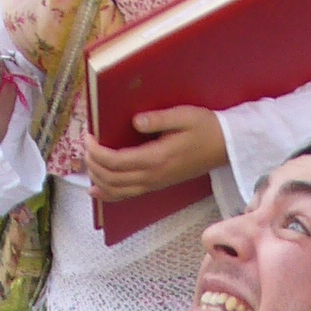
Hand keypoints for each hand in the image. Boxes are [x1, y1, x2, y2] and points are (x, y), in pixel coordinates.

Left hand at [85, 107, 227, 203]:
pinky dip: (108, 194)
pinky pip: (127, 195)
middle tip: (86, 145)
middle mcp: (152, 176)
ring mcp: (154, 183)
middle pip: (111, 178)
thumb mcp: (184, 115)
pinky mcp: (156, 185)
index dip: (97, 151)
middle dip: (93, 164)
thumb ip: (158, 119)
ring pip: (116, 190)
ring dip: (97, 178)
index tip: (88, 136)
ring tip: (88, 162)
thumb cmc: (205, 128)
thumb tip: (135, 121)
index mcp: (156, 158)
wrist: (224, 147)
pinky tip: (96, 190)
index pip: (116, 161)